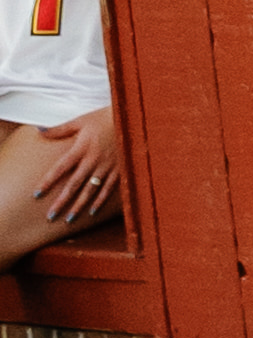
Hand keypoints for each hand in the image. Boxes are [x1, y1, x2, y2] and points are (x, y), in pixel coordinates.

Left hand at [0, 122, 117, 264]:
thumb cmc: (103, 118)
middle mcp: (93, 160)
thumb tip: (38, 130)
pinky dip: (100, 201)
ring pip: (90, 191)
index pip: (60, 168)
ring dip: (79, 206)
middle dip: (62, 201)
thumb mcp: (80, 121)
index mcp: (82, 148)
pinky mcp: (119, 170)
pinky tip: (91, 212)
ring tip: (69, 219)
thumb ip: (59, 129)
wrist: (131, 119)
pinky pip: (108, 189)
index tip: (37, 194)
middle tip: (50, 216)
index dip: (48, 181)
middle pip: (74, 184)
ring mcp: (107, 167)